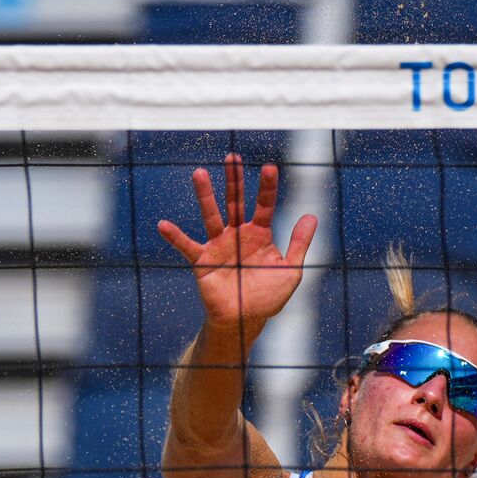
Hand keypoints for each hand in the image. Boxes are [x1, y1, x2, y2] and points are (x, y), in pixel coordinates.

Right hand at [157, 154, 317, 337]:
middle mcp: (237, 235)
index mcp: (260, 235)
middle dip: (234, 180)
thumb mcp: (291, 270)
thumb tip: (312, 215)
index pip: (264, 205)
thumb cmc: (269, 296)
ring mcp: (218, 246)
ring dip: (205, 196)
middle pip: (235, 201)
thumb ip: (299, 243)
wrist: (247, 320)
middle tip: (232, 157)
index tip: (270, 167)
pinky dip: (176, 237)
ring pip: (211, 216)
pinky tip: (164, 225)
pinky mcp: (203, 262)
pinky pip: (187, 247)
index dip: (267, 187)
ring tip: (199, 173)